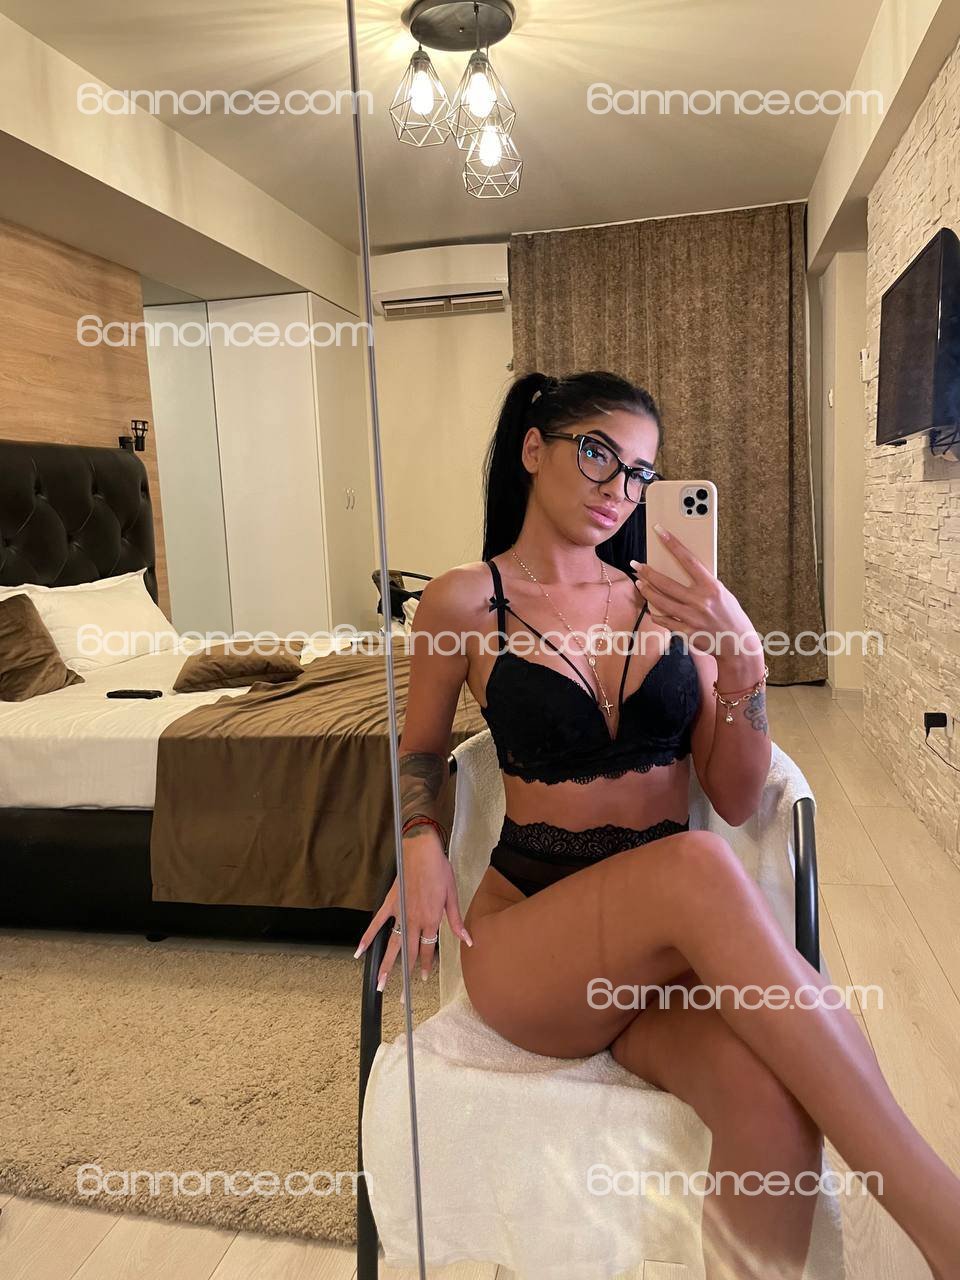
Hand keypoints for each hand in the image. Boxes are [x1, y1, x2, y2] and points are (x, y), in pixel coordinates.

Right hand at [353, 829, 472, 992]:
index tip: (422, 978)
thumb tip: (468, 940)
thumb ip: (456, 921)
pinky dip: (367, 938)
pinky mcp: (389, 904)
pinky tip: (360, 953)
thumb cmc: (440, 870)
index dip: (425, 965)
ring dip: (386, 966)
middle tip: (401, 997)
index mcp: (432, 920)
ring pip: (392, 945)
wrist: (422, 849)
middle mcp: (415, 921)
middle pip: (408, 954)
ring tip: (379, 984)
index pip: (427, 949)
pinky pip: (376, 924)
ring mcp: (400, 914)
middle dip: (405, 977)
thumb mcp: (453, 895)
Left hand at [630, 525, 762, 664]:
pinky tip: (651, 609)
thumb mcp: (722, 594)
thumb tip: (683, 573)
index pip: (688, 559)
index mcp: (711, 587)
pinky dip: (657, 615)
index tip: (660, 531)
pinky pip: (666, 621)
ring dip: (647, 591)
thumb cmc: (730, 615)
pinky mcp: (687, 633)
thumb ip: (704, 584)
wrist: (738, 644)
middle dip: (648, 572)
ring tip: (639, 584)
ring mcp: (692, 618)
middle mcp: (701, 601)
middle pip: (667, 583)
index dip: (673, 544)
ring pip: (661, 602)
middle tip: (636, 565)